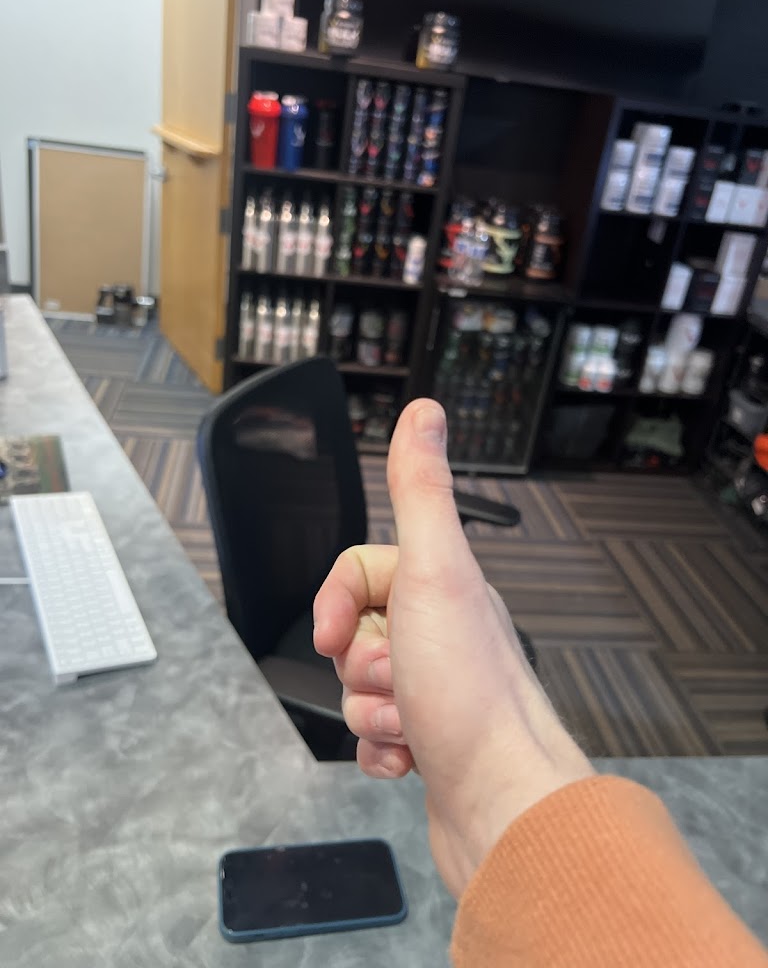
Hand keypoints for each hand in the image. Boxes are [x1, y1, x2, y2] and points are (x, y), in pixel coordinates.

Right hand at [314, 399, 593, 896]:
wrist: (502, 804)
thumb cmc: (472, 695)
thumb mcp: (436, 573)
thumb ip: (422, 492)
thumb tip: (424, 414)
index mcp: (445, 589)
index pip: (359, 571)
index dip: (337, 602)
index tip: (336, 634)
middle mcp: (444, 635)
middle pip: (356, 633)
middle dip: (363, 666)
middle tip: (401, 680)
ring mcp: (437, 692)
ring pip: (360, 689)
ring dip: (372, 714)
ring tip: (413, 726)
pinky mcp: (429, 744)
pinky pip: (373, 740)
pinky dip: (380, 753)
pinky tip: (411, 759)